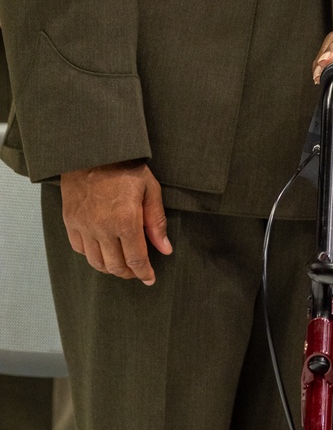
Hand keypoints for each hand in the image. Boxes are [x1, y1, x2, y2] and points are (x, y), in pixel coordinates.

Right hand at [60, 161, 172, 284]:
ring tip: (121, 264)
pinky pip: (80, 249)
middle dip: (129, 272)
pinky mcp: (70, 222)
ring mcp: (83, 226)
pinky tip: (102, 250)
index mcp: (126, 221)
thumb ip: (156, 222)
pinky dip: (92, 255)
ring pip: (96, 262)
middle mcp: (102, 228)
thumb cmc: (125, 167)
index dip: (144, 273)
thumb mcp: (150, 189)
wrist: (93, 150)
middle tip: (137, 270)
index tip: (150, 278)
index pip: (136, 259)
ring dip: (110, 268)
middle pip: (115, 266)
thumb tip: (165, 249)